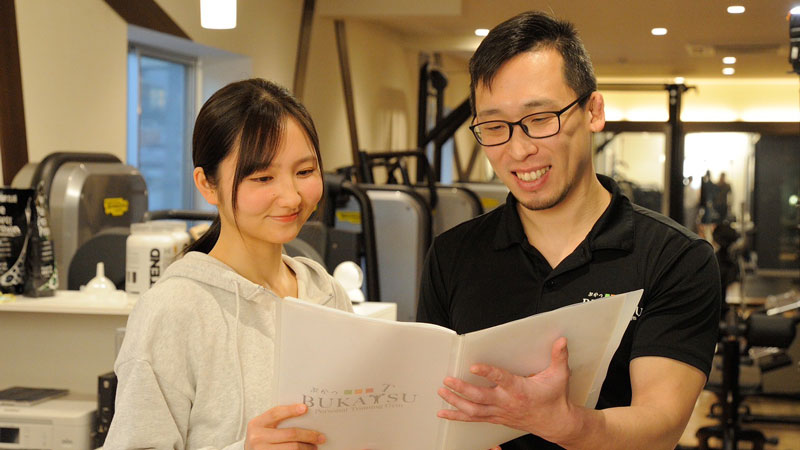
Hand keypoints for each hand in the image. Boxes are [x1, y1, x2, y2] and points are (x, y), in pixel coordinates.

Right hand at [245, 403, 325, 449]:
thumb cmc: (260, 438)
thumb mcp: (264, 427)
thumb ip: (277, 421)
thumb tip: (303, 414)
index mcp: (257, 424)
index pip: (276, 413)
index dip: (291, 410)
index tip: (305, 408)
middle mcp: (258, 437)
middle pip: (290, 433)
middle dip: (308, 435)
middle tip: (320, 436)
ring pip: (292, 448)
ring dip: (307, 447)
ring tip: (314, 446)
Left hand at [437, 337, 577, 442]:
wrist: (555, 423)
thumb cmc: (554, 399)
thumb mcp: (559, 376)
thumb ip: (558, 357)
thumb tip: (561, 340)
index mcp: (519, 390)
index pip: (501, 379)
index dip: (487, 372)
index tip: (474, 366)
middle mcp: (506, 402)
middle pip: (480, 397)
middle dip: (462, 389)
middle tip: (448, 380)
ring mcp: (499, 412)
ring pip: (473, 410)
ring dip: (455, 401)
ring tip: (442, 392)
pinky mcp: (495, 418)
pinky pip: (473, 419)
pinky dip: (457, 416)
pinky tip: (444, 413)